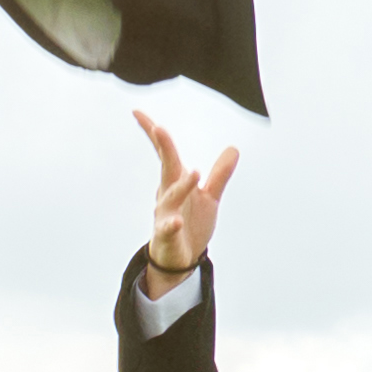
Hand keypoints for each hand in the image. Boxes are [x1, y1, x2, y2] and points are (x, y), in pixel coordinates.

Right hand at [138, 112, 239, 282]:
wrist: (178, 258)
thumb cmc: (190, 223)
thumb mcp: (209, 198)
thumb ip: (219, 175)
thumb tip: (234, 149)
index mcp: (176, 182)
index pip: (165, 154)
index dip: (154, 134)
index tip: (138, 112)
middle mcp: (167, 195)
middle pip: (166, 167)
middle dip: (162, 148)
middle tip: (158, 128)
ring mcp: (165, 214)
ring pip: (171, 197)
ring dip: (182, 186)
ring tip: (195, 172)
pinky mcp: (167, 235)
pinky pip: (168, 229)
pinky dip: (171, 225)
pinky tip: (177, 221)